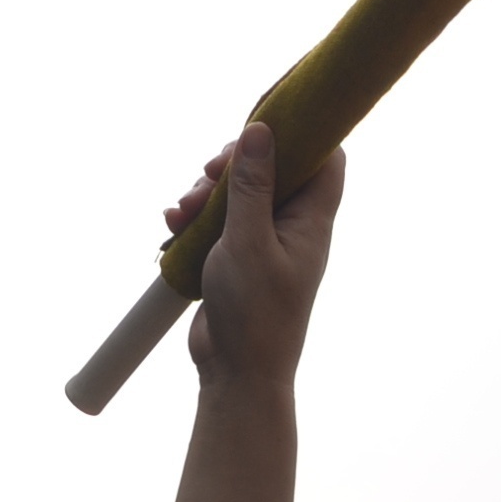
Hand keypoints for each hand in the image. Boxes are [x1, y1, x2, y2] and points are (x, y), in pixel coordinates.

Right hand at [172, 122, 344, 390]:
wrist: (237, 374)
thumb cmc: (254, 314)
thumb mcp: (248, 241)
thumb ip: (253, 184)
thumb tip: (262, 129)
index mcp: (311, 219)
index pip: (325, 158)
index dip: (300, 133)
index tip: (261, 127)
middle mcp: (292, 226)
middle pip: (272, 168)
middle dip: (233, 163)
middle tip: (208, 175)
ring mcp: (264, 241)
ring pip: (238, 193)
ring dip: (205, 193)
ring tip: (182, 211)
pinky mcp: (236, 256)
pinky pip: (217, 221)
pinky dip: (196, 218)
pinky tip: (175, 226)